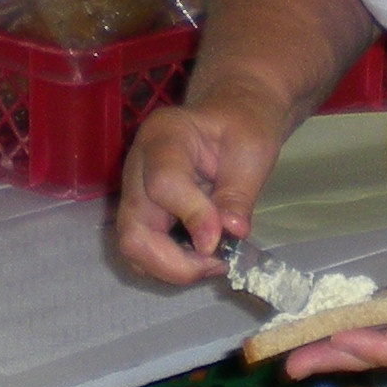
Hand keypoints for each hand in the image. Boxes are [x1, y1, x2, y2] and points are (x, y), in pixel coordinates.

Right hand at [114, 92, 286, 284]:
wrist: (231, 117)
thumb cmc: (243, 126)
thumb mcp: (253, 151)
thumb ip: (238, 193)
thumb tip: (230, 233)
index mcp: (164, 135)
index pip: (163, 184)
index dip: (193, 218)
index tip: (222, 240)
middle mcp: (138, 165)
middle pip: (134, 230)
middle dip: (174, 262)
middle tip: (217, 263)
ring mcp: (134, 192)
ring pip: (133, 248)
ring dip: (172, 268)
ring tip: (213, 261)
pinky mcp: (140, 213)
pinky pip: (143, 252)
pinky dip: (170, 265)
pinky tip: (201, 257)